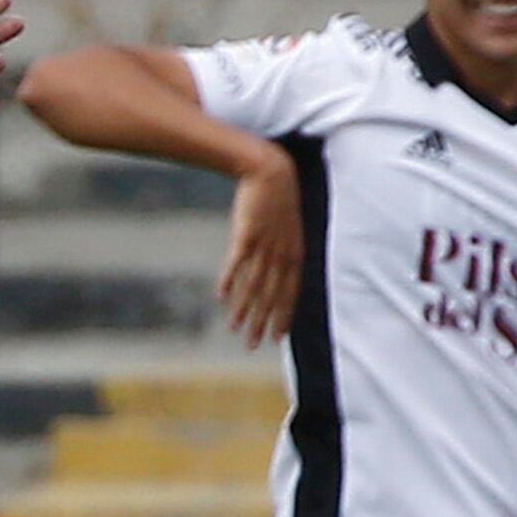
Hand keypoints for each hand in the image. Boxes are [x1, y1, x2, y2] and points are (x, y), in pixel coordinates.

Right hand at [217, 150, 302, 345]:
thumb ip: (283, 248)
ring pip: (254, 284)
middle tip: (252, 345)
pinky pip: (237, 263)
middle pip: (271, 295)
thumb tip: (277, 266)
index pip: (291, 293)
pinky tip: (222, 296)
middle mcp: (282, 253)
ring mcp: (264, 245)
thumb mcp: (287, 227)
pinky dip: (229, 279)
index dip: (284, 316)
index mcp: (295, 253)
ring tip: (234, 328)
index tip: (277, 338)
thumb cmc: (278, 198)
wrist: (270, 171)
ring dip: (243, 309)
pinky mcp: (247, 234)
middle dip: (262, 322)